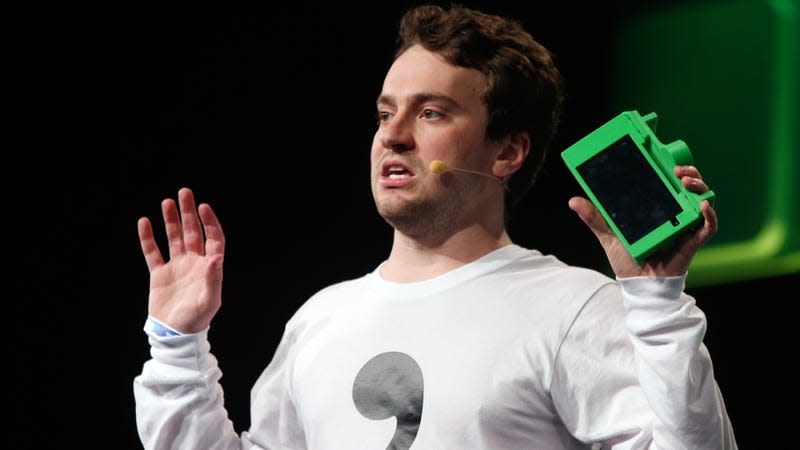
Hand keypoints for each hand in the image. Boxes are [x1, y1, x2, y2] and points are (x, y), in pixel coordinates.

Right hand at [138, 187, 224, 332]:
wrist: (175, 335)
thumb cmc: (196, 320)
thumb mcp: (208, 301)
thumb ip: (213, 279)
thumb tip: (216, 257)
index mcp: (209, 268)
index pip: (213, 238)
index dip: (210, 222)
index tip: (203, 206)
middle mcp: (194, 263)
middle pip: (192, 232)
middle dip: (189, 212)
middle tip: (185, 192)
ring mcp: (176, 267)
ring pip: (173, 238)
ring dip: (171, 220)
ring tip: (167, 202)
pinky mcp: (159, 274)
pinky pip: (153, 252)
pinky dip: (148, 238)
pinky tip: (144, 222)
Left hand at [568, 165, 717, 277]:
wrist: (637, 284)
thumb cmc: (626, 259)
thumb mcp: (608, 234)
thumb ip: (593, 217)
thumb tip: (573, 201)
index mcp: (658, 209)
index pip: (670, 183)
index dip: (673, 168)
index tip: (666, 159)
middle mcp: (674, 214)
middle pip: (690, 187)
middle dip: (690, 173)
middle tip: (677, 170)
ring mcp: (685, 226)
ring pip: (702, 200)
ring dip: (699, 187)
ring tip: (686, 181)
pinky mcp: (692, 241)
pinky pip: (708, 227)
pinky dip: (710, 215)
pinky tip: (703, 206)